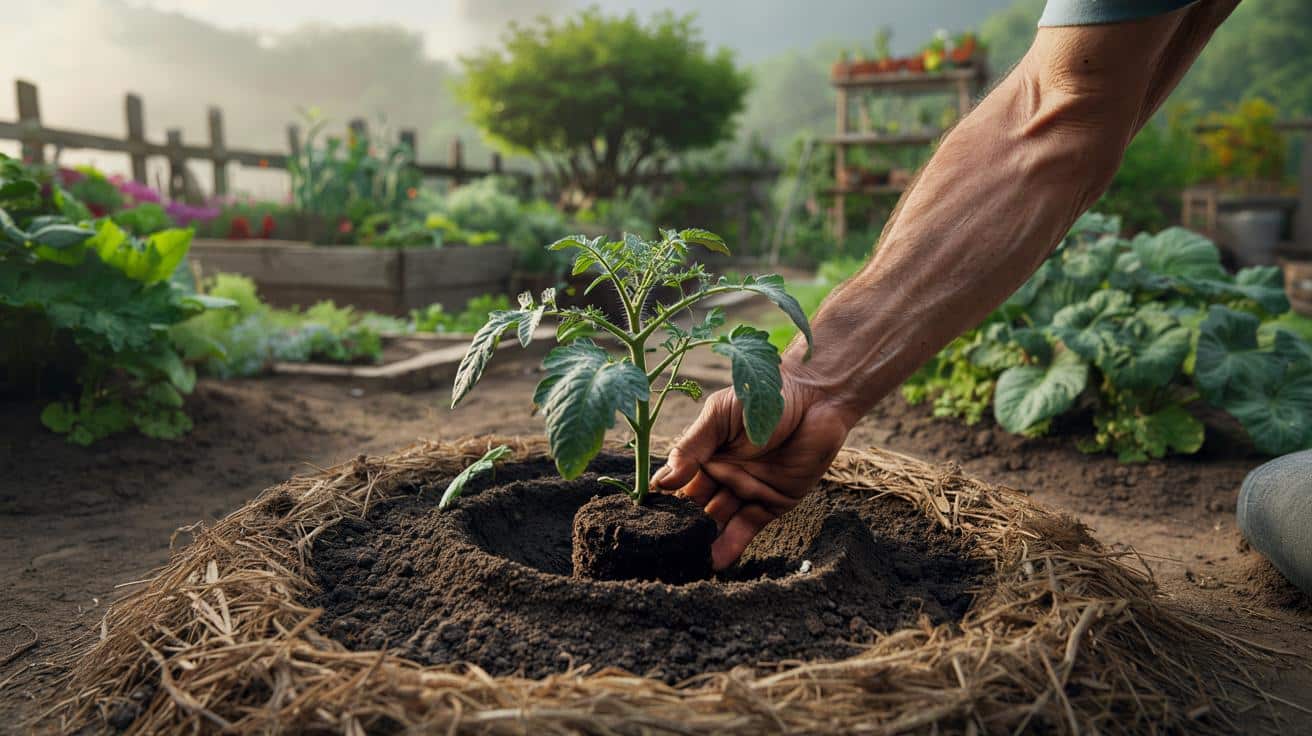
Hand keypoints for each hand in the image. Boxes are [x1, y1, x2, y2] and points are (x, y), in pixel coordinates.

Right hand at [652, 372, 854, 568]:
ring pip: (719, 522)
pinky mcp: (772, 504)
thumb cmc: (761, 396)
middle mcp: (722, 475)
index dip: (666, 502)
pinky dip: (732, 545)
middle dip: (683, 528)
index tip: (648, 523)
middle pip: (696, 508)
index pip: (679, 483)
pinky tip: (715, 561)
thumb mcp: (718, 417)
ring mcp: (746, 491)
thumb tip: (660, 483)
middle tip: (666, 550)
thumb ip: (691, 449)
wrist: (815, 397)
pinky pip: (748, 527)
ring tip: (687, 562)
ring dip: (704, 541)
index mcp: (705, 454)